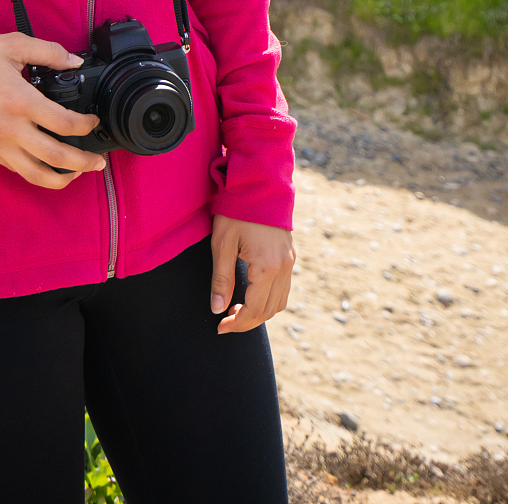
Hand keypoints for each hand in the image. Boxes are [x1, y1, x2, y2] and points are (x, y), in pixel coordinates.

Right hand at [0, 33, 104, 189]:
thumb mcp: (14, 44)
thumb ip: (49, 51)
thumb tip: (75, 61)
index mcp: (21, 100)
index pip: (64, 123)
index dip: (86, 125)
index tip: (93, 121)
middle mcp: (12, 128)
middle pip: (56, 156)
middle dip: (84, 162)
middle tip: (99, 161)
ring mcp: (1, 145)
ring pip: (37, 174)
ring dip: (63, 178)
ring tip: (79, 173)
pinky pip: (19, 171)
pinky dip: (39, 175)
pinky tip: (51, 169)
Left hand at [209, 215, 294, 333]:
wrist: (260, 181)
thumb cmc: (238, 209)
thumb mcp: (222, 244)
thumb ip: (221, 279)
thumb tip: (218, 310)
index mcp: (267, 267)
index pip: (254, 310)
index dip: (237, 324)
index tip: (220, 327)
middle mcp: (284, 267)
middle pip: (269, 310)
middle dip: (247, 322)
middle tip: (226, 321)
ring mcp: (290, 261)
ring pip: (280, 302)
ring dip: (260, 312)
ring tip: (237, 309)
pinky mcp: (290, 254)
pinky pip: (284, 288)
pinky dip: (269, 299)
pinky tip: (252, 293)